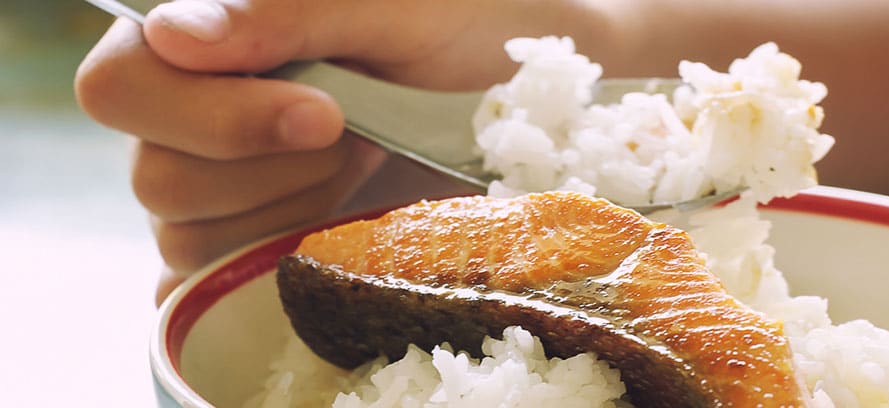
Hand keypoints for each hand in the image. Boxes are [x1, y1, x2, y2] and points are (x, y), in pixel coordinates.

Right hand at [75, 0, 614, 302]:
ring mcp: (222, 184)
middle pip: (154, 176)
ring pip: (189, 235)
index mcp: (207, 40)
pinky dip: (271, 264)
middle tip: (357, 134)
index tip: (325, 112)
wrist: (525, 91)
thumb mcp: (389, 7)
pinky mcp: (256, 240)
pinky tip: (334, 225)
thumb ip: (281, 14)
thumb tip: (171, 36)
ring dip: (293, 208)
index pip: (120, 85)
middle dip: (272, 167)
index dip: (211, 113)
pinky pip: (214, 282)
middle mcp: (194, 113)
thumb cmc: (464, 25)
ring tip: (362, 164)